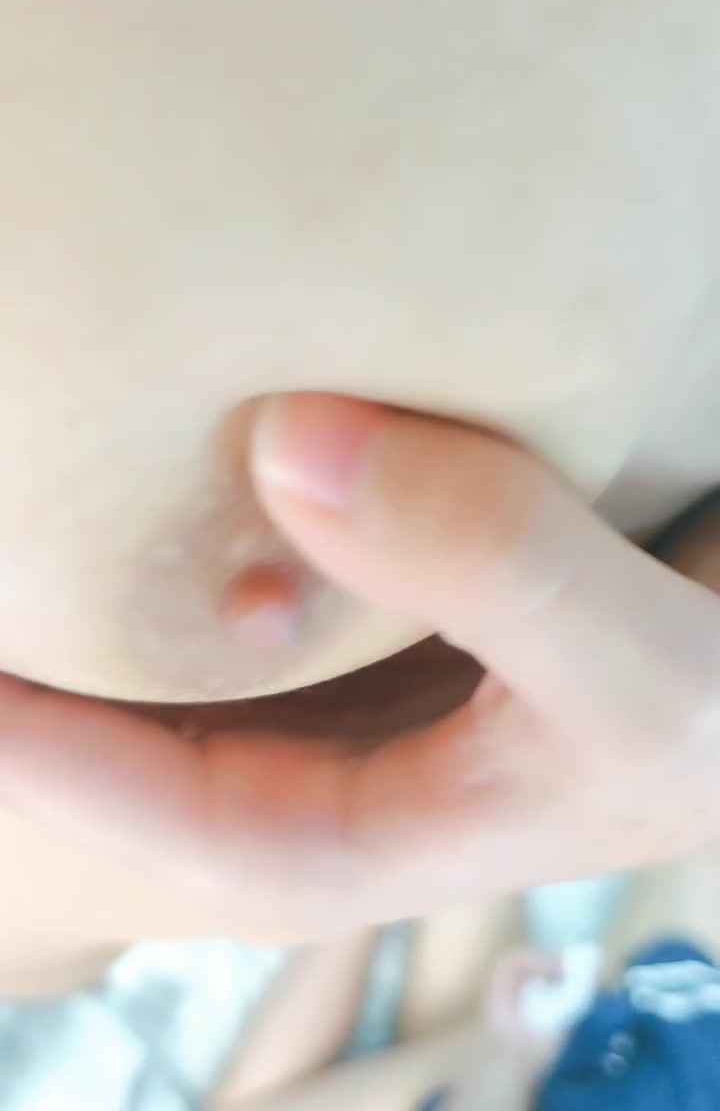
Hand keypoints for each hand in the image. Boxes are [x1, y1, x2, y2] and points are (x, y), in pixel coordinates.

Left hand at [1, 394, 718, 942]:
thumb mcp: (640, 667)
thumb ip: (494, 564)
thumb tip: (287, 446)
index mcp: (406, 826)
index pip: (205, 828)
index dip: (70, 766)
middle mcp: (371, 755)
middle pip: (177, 749)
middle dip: (59, 693)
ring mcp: (381, 674)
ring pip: (217, 659)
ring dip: (117, 607)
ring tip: (27, 532)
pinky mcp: (405, 592)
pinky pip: (280, 574)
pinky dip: (215, 533)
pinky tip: (173, 465)